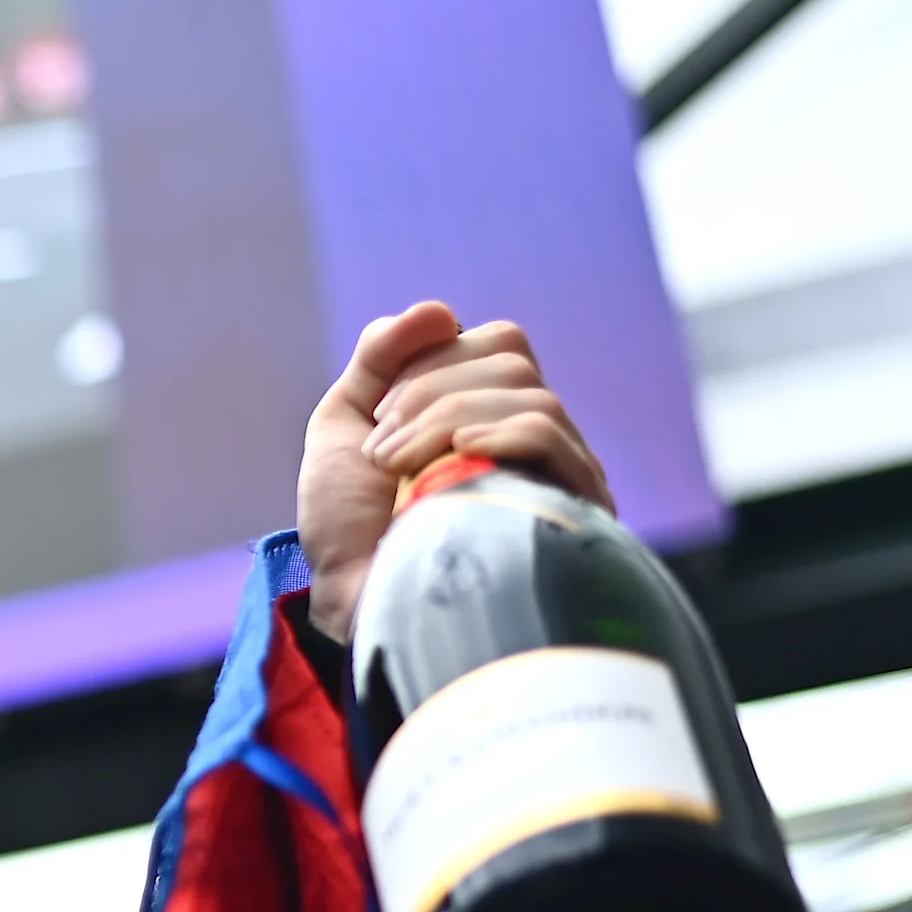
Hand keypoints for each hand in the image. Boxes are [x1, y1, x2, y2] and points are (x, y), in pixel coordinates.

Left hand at [297, 301, 613, 640]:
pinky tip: (457, 457)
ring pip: (527, 395)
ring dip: (443, 419)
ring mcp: (557, 474)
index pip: (498, 344)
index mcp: (494, 412)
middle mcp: (536, 439)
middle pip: (511, 361)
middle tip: (382, 451)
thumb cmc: (350, 525)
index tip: (379, 419)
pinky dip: (493, 431)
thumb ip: (380, 357)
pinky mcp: (566, 510)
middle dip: (428, 392)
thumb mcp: (344, 423)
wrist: (354, 600)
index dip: (431, 362)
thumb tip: (440, 310)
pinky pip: (547, 436)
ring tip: (396, 469)